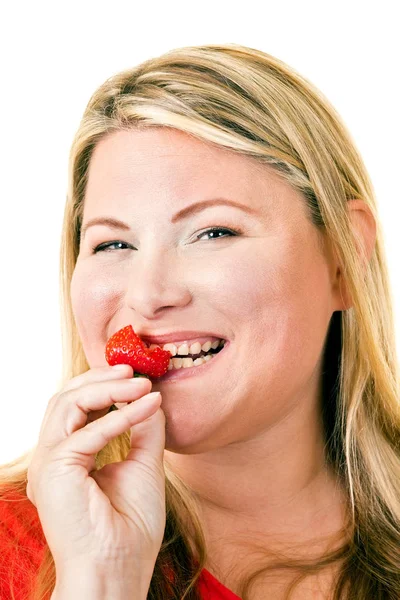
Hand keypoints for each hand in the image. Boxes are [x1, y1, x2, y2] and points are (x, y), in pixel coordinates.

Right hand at [27, 365, 165, 579]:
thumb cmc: (130, 527)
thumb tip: (151, 396)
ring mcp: (47, 464)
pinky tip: (148, 406)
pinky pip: (88, 432)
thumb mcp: (144, 466)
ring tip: (142, 382)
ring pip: (67, 404)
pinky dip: (121, 415)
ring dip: (108, 388)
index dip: (103, 384)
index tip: (135, 374)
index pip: (75, 406)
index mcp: (67, 457)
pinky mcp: (54, 471)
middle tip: (134, 368)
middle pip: (65, 398)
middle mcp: (51, 457)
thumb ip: (144, 429)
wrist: (119, 571)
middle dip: (100, 378)